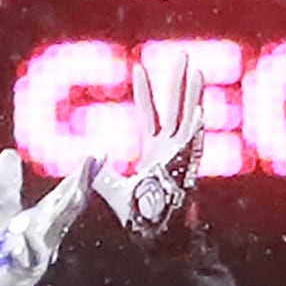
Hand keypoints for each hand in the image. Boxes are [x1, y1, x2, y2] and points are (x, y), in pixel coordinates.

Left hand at [0, 149, 98, 285]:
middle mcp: (45, 237)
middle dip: (78, 188)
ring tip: (74, 190)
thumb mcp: (0, 213)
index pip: (65, 194)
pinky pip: (24, 261)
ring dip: (60, 213)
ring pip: (50, 234)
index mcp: (43, 220)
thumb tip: (10, 153)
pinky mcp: (19, 275)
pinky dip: (25, 247)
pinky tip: (22, 234)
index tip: (96, 154)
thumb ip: (7, 184)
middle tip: (92, 165)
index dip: (80, 175)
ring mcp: (35, 257)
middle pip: (65, 210)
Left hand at [93, 49, 204, 239]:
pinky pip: (192, 146)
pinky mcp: (186, 168)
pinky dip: (196, 129)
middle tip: (180, 55)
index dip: (144, 91)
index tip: (138, 67)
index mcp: (154, 148)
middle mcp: (170, 146)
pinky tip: (200, 112)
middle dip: (177, 81)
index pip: (149, 113)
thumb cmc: (136, 212)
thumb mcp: (112, 187)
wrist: (150, 229)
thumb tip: (85, 164)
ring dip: (192, 95)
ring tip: (195, 70)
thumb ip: (101, 173)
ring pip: (188, 118)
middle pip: (174, 106)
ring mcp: (180, 154)